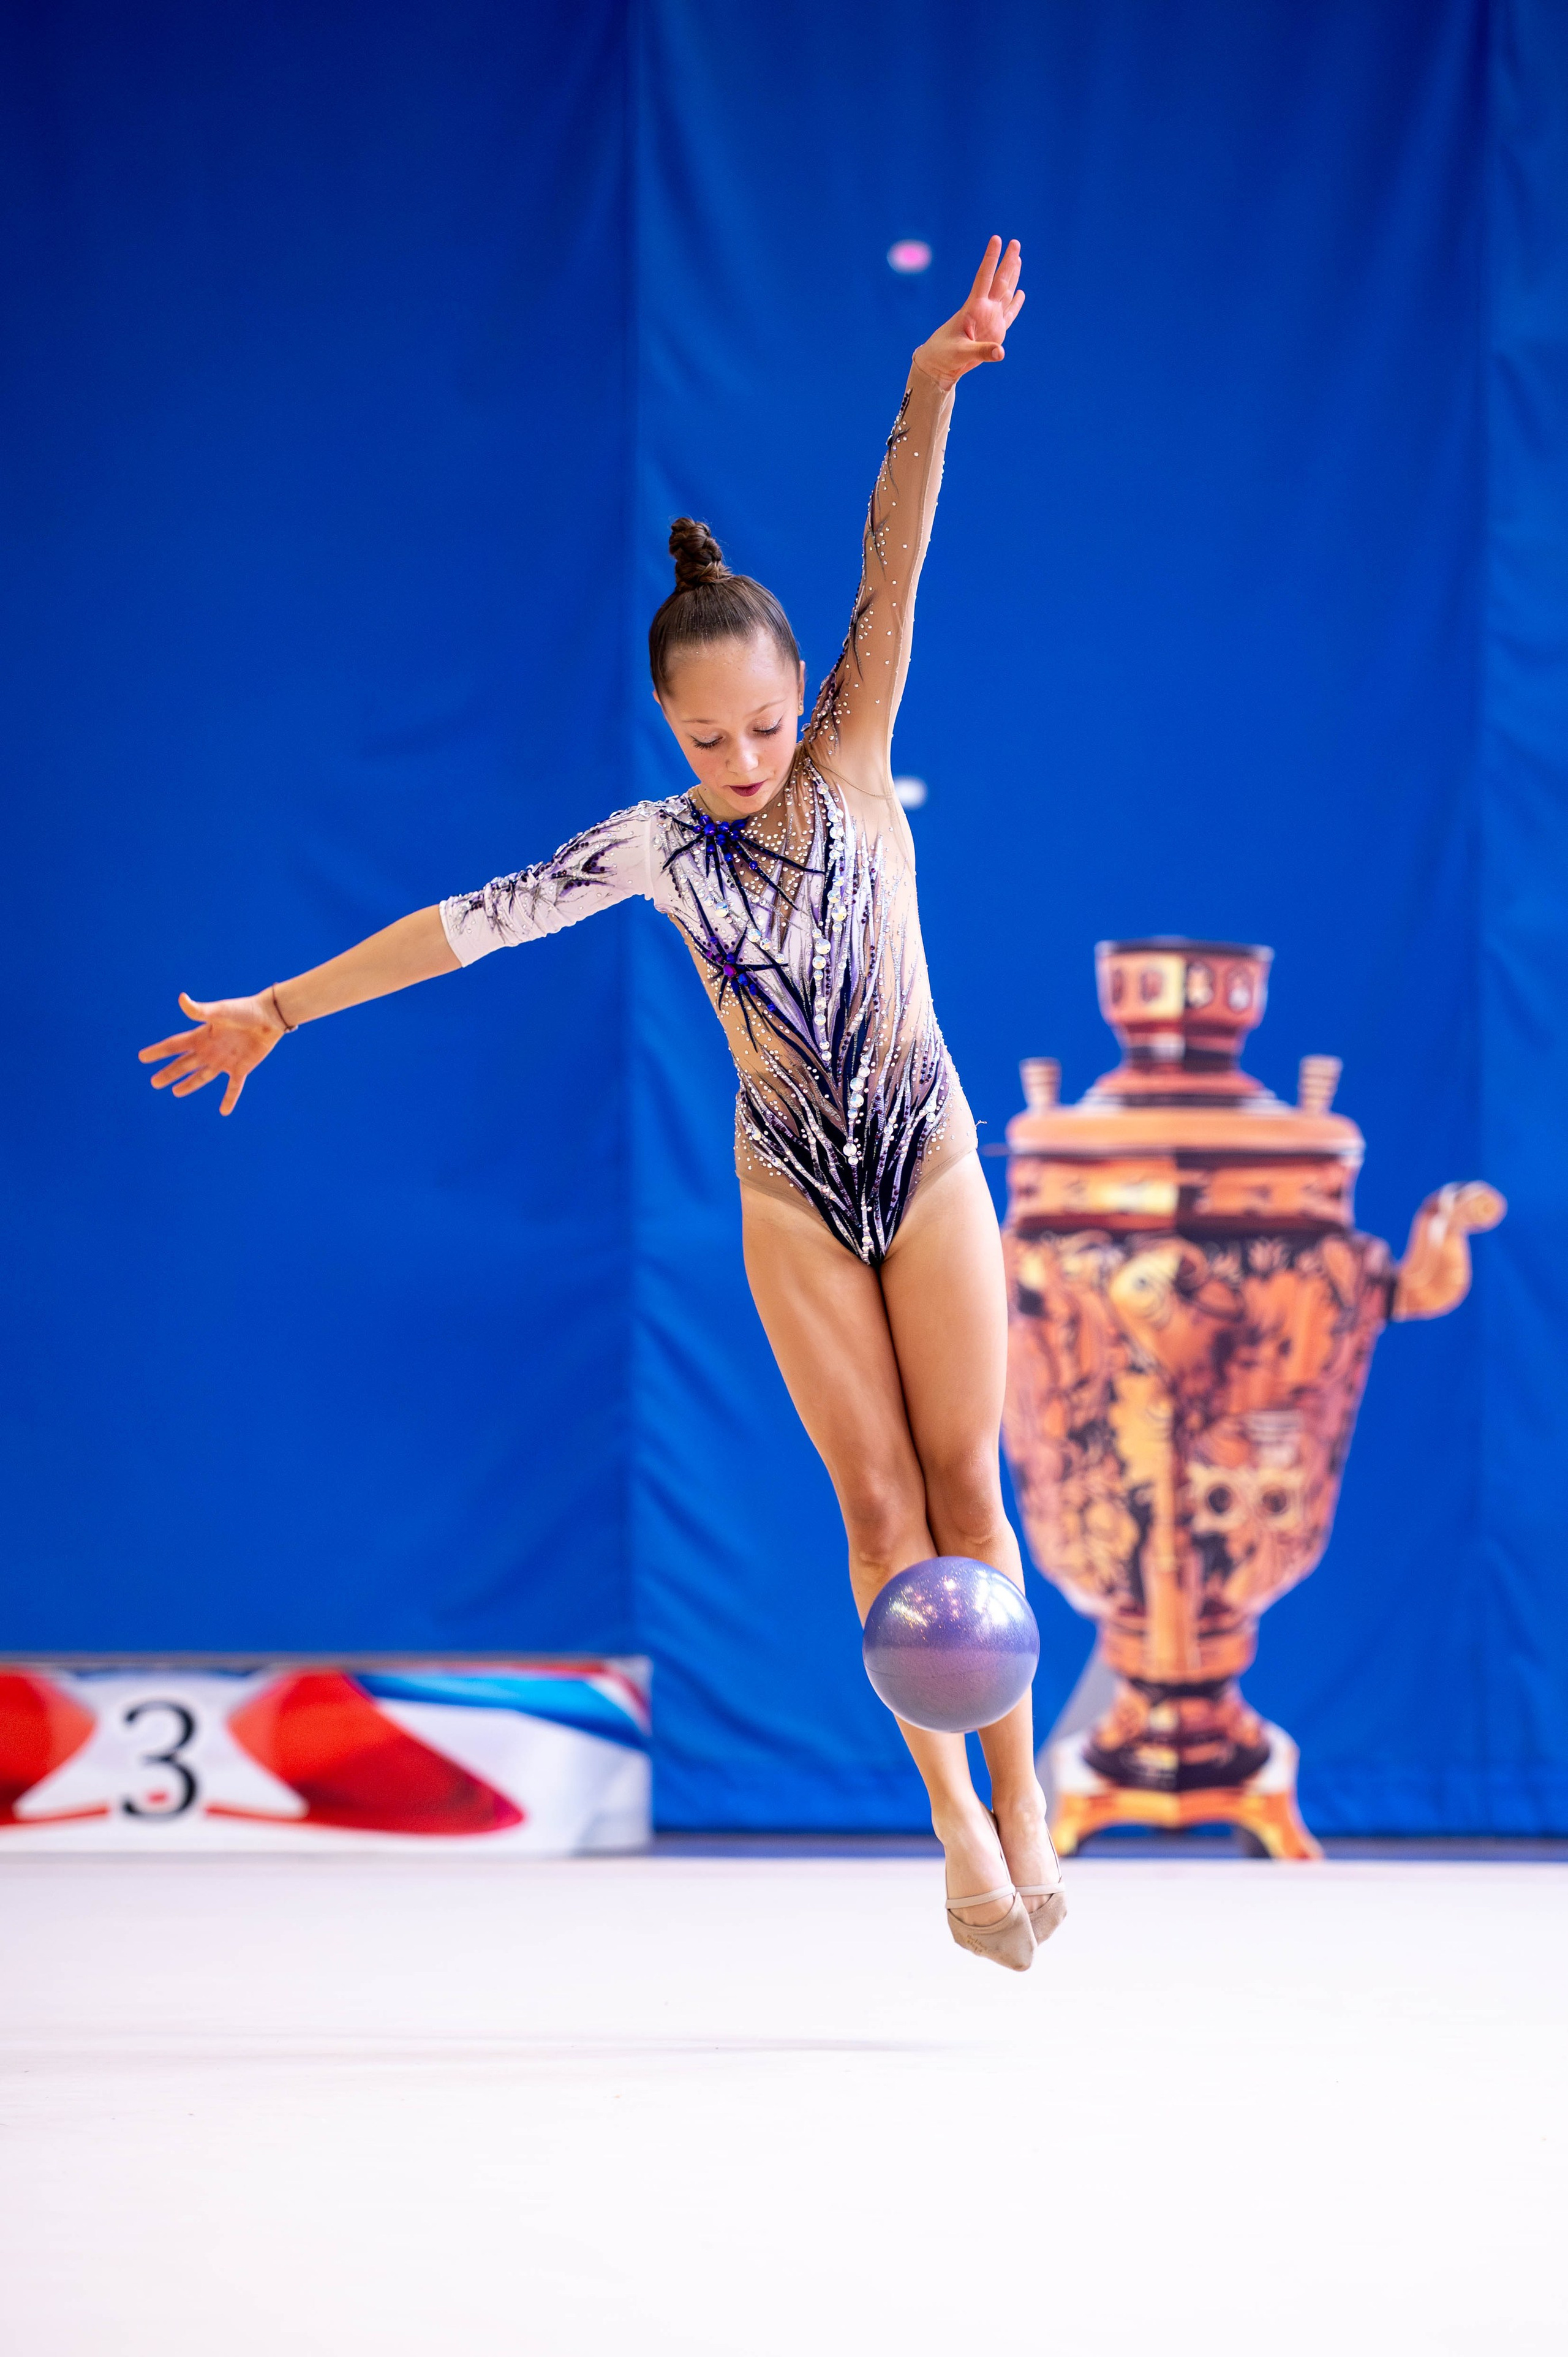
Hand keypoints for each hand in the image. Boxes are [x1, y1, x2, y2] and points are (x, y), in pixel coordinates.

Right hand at [138, 990, 286, 1115]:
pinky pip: (233, 1087)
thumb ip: (200, 1010)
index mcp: (202, 1036)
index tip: (142, 1057)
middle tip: (154, 1082)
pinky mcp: (241, 1068)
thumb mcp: (220, 1011)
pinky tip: (224, 1111)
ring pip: (202, 1077)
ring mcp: (224, 1060)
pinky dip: (229, 1098)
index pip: (175, 1045)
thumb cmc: (244, 1010)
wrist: (270, 1016)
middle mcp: (210, 1050)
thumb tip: (181, 999)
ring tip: (176, 1092)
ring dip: (189, 1085)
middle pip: (184, 1064)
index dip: (159, 1051)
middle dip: (169, 1073)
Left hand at [913, 236, 1024, 388]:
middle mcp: (983, 310)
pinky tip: (1020, 293)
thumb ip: (981, 352)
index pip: (984, 278)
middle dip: (1007, 263)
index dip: (990, 259)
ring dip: (1012, 277)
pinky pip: (1008, 315)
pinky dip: (1015, 304)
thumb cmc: (944, 355)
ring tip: (1018, 258)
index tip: (996, 239)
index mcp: (973, 308)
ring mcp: (990, 320)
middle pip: (998, 281)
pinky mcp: (994, 333)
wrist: (939, 365)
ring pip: (1005, 294)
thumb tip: (1001, 352)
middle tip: (1015, 242)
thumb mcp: (960, 354)